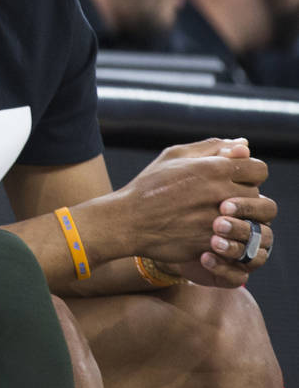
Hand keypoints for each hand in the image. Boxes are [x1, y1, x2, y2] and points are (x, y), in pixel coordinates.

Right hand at [119, 138, 266, 266]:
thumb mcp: (174, 156)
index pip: (259, 169)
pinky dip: (228, 238)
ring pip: (250, 220)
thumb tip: (244, 145)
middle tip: (221, 200)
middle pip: (256, 195)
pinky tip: (210, 233)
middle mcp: (219, 192)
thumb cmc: (150, 185)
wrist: (128, 220)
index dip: (248, 173)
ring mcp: (218, 220)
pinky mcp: (213, 243)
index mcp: (213, 168)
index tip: (233, 179)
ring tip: (220, 218)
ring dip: (239, 220)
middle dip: (242, 197)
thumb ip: (212, 147)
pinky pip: (237, 241)